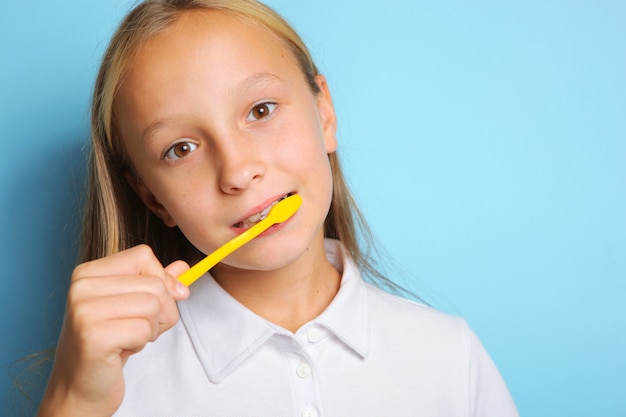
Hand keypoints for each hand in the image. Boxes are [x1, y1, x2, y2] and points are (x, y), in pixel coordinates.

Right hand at [38, 245, 189, 416]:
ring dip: (151, 329)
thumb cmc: (107, 346)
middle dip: (161, 311)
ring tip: (128, 339)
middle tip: (138, 329)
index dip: (162, 280)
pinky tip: (121, 351)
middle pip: (154, 283)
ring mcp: (84, 310)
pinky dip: (141, 343)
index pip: (144, 256)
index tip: (158, 304)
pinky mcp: (93, 336)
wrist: (79, 389)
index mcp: (88, 273)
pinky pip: (144, 329)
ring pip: (153, 305)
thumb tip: (184, 267)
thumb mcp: (132, 307)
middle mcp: (82, 286)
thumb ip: (156, 284)